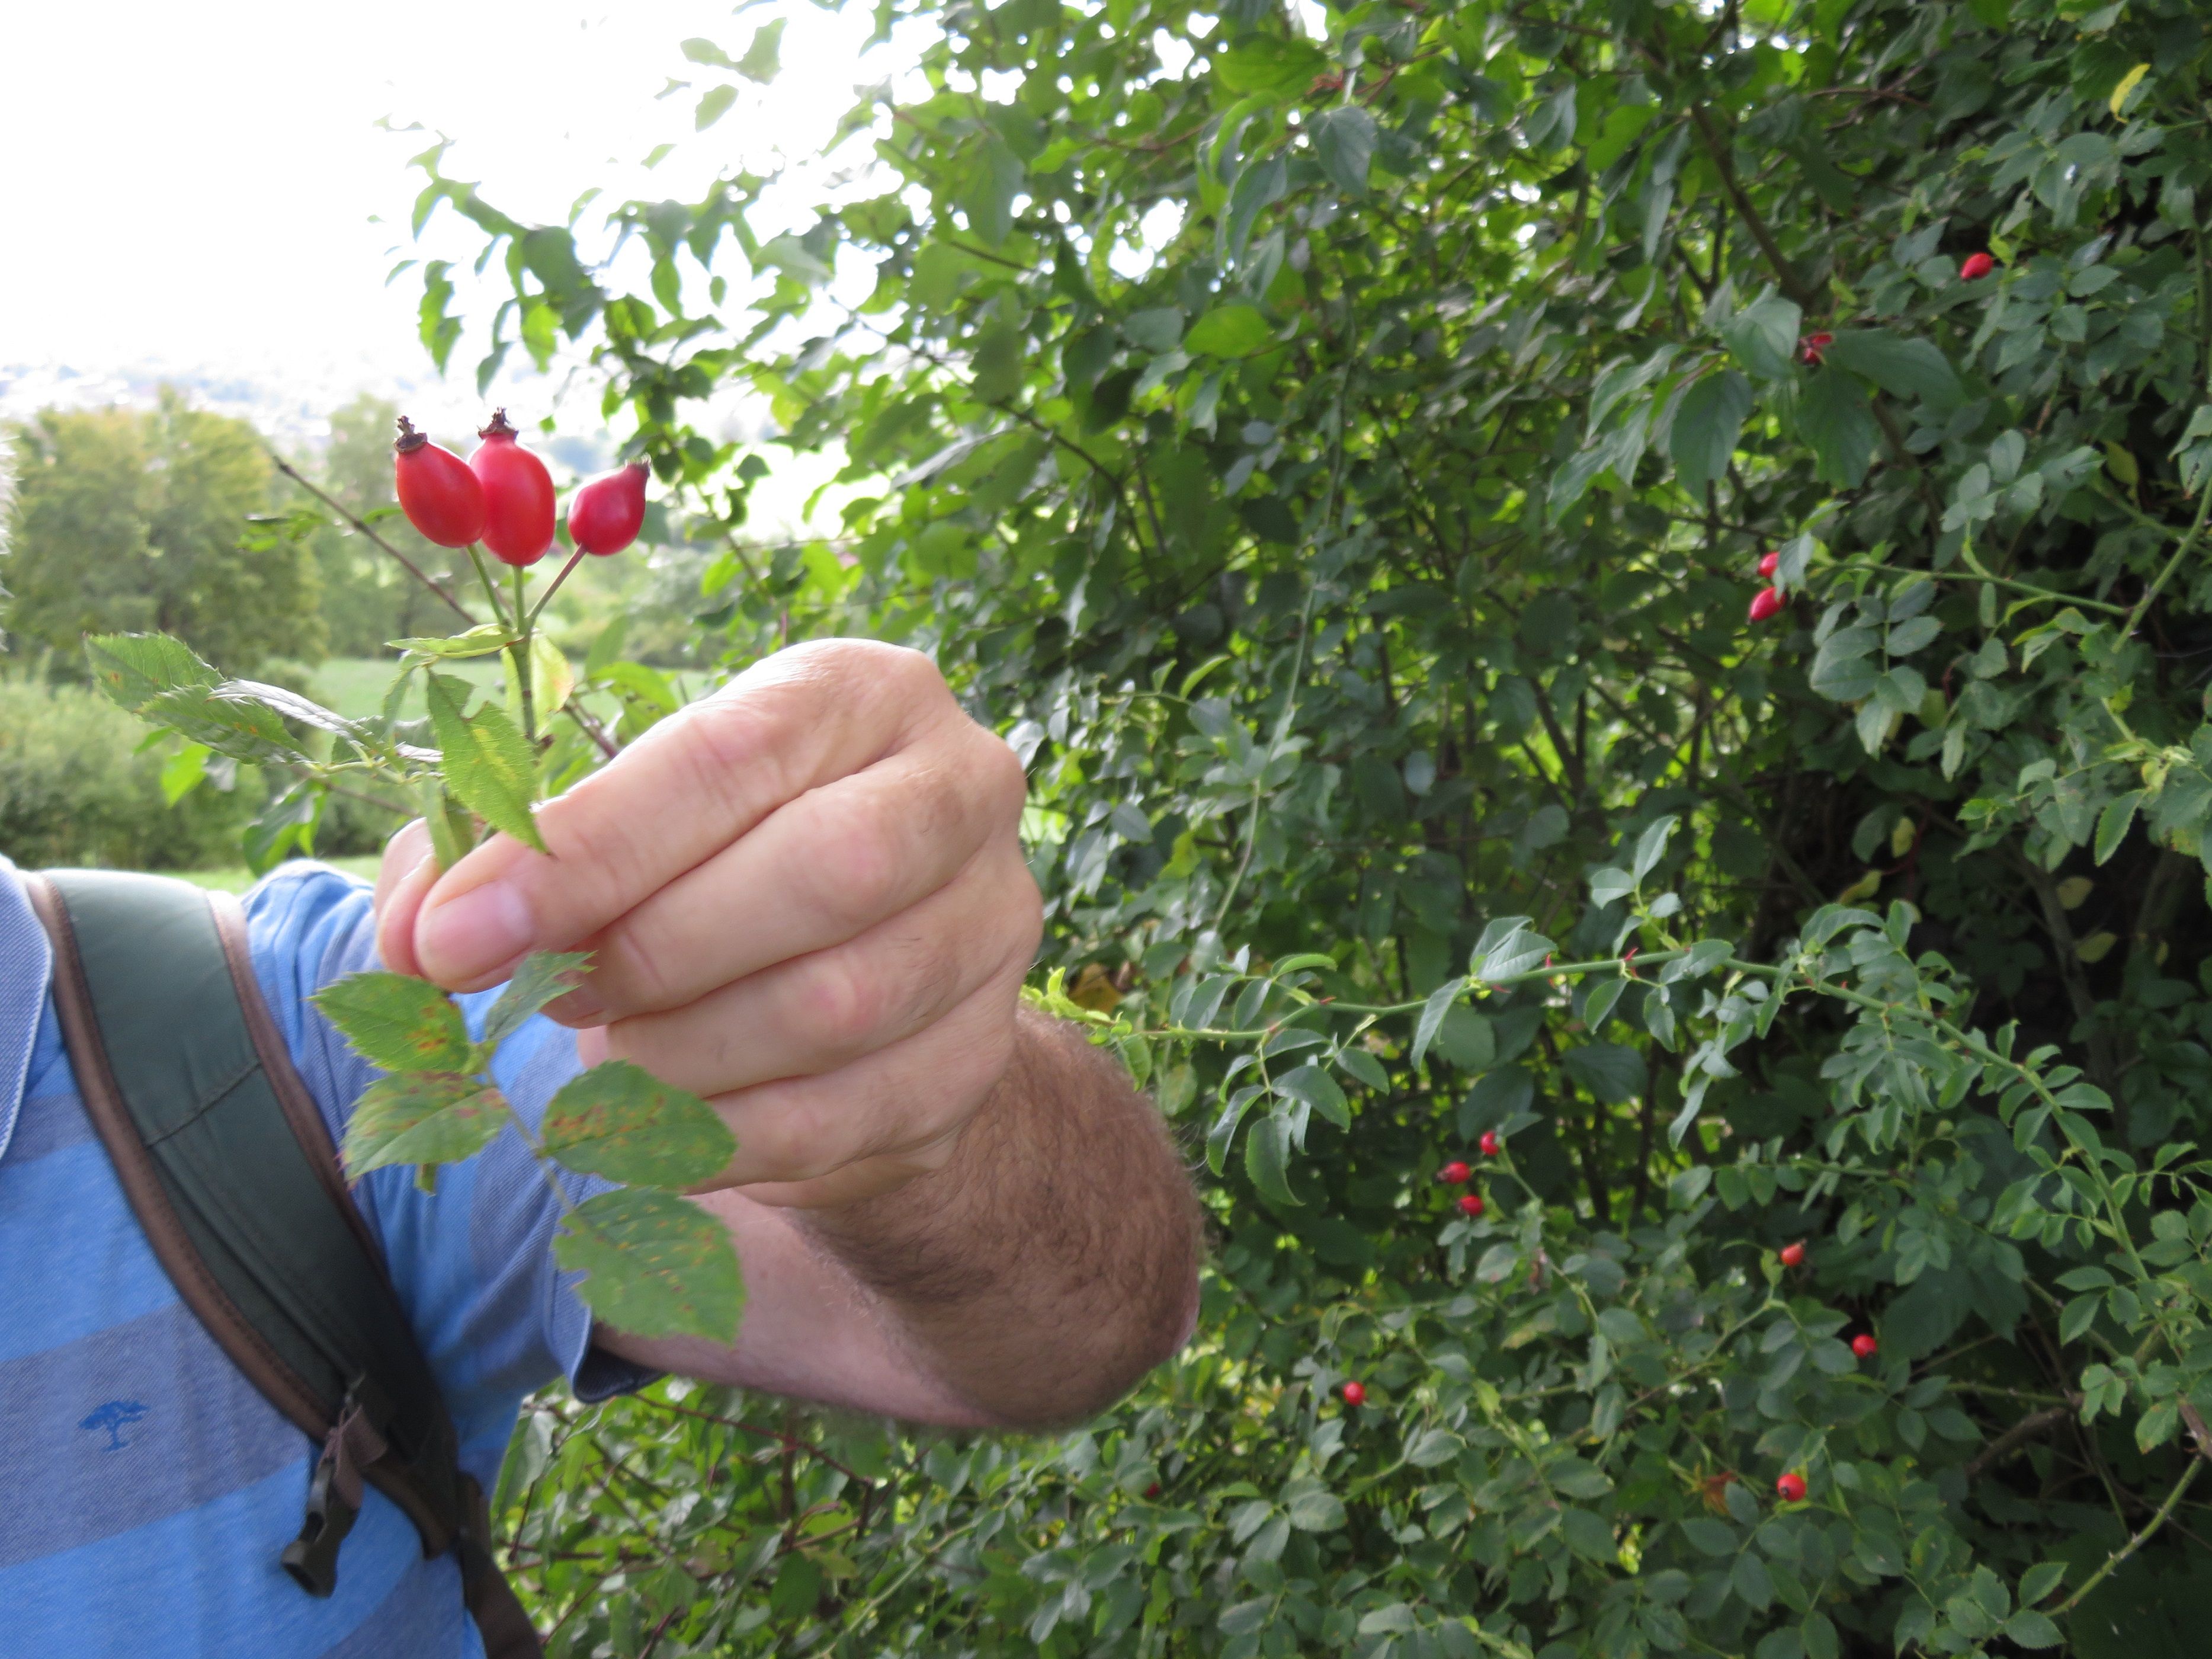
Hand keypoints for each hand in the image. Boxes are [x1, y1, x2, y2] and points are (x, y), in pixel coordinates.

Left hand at [375, 639, 1040, 1208]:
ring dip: (680, 1053)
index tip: (456, 936)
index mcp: (862, 693)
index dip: (590, 850)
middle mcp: (962, 788)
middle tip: (541, 996)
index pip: (734, 755)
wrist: (852, 979)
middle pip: (828, 870)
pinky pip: (843, 1117)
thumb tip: (411, 942)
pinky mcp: (982, 1055)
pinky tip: (655, 1128)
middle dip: (652, 950)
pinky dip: (719, 1139)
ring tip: (603, 1056)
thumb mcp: (599, 822)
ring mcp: (992, 926)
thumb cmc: (702, 865)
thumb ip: (487, 852)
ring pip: (838, 1005)